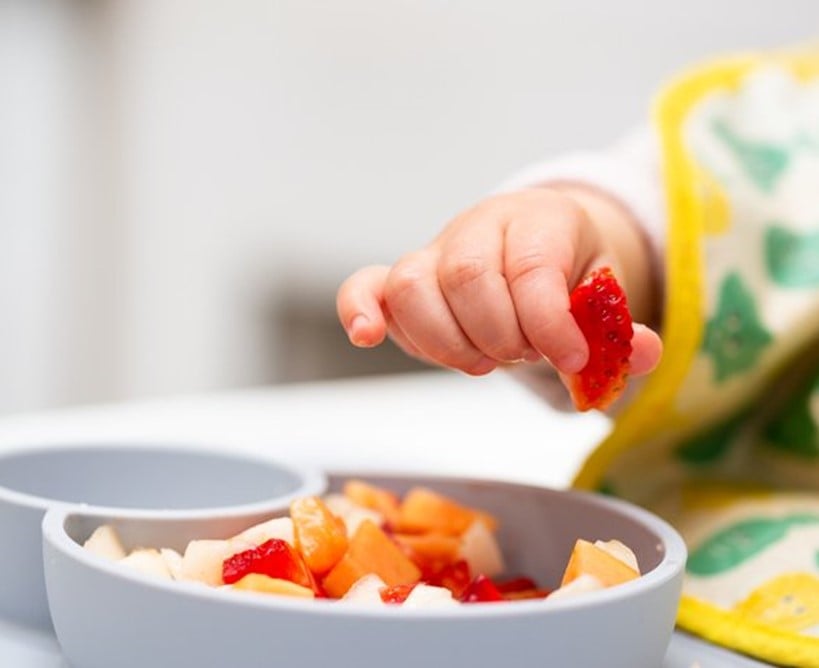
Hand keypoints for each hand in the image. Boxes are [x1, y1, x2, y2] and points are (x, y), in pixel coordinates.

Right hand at [337, 187, 661, 380]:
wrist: (532, 243)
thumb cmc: (568, 273)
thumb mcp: (606, 295)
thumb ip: (620, 327)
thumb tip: (642, 354)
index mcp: (540, 220)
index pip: (532, 267)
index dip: (548, 322)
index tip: (570, 359)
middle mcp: (480, 226)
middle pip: (469, 277)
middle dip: (500, 335)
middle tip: (523, 355)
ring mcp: (434, 251)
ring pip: (414, 286)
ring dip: (448, 342)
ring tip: (482, 361)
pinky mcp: (400, 279)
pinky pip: (365, 285)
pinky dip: (360, 311)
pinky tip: (368, 337)